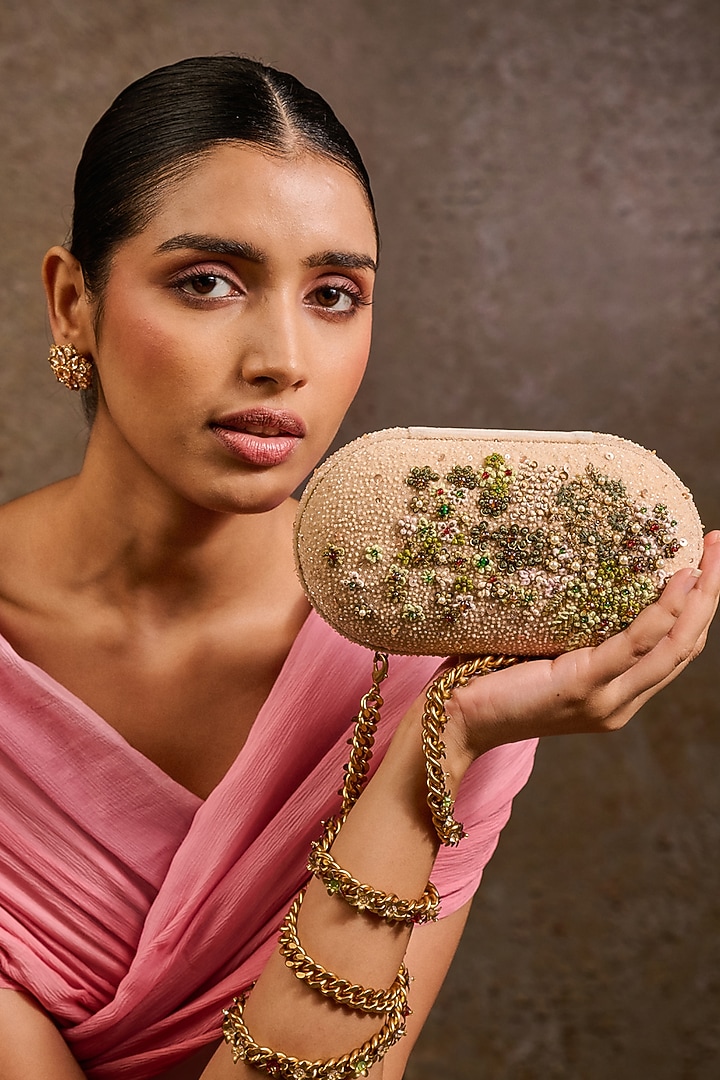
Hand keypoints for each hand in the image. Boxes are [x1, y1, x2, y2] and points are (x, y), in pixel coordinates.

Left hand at [443, 531, 719, 761]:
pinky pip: (633, 647)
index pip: (674, 652)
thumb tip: (584, 569)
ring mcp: (605, 700)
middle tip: (717, 544)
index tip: (706, 561)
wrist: (454, 717)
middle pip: (686, 646)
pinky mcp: (581, 688)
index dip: (698, 608)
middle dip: (711, 594)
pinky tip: (677, 583)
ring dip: (699, 597)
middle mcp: (620, 703)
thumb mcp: (543, 648)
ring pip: (673, 647)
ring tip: (708, 554)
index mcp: (617, 696)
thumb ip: (573, 628)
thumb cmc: (490, 675)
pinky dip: (661, 614)